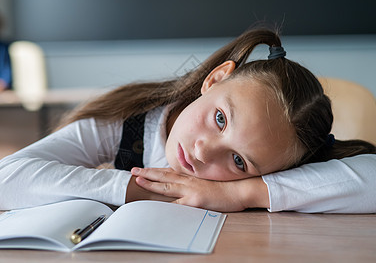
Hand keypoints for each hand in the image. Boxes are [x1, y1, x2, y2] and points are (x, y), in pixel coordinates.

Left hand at [131, 167, 269, 211]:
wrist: (241, 190)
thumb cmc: (226, 186)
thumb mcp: (208, 181)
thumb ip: (195, 181)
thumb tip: (184, 183)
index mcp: (191, 176)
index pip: (169, 172)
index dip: (155, 170)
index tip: (143, 169)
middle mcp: (189, 180)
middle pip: (164, 175)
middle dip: (147, 173)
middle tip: (134, 170)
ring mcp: (191, 190)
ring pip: (167, 186)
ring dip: (152, 183)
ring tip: (139, 180)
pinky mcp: (195, 201)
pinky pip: (177, 204)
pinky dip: (166, 205)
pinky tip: (156, 206)